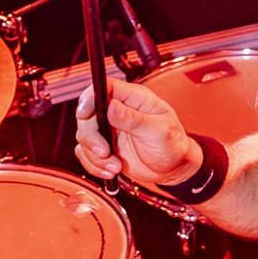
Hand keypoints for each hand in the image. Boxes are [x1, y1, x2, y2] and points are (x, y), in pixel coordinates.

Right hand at [74, 80, 199, 185]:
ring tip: (115, 167)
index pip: (104, 87)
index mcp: (134, 98)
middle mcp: (118, 111)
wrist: (173, 168)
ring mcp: (109, 129)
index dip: (89, 98)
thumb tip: (112, 106)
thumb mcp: (159, 131)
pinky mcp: (104, 146)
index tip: (84, 115)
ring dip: (95, 156)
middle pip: (87, 114)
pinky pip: (86, 153)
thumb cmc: (173, 145)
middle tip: (105, 153)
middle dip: (91, 136)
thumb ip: (135, 119)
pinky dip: (94, 165)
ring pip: (84, 136)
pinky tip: (111, 171)